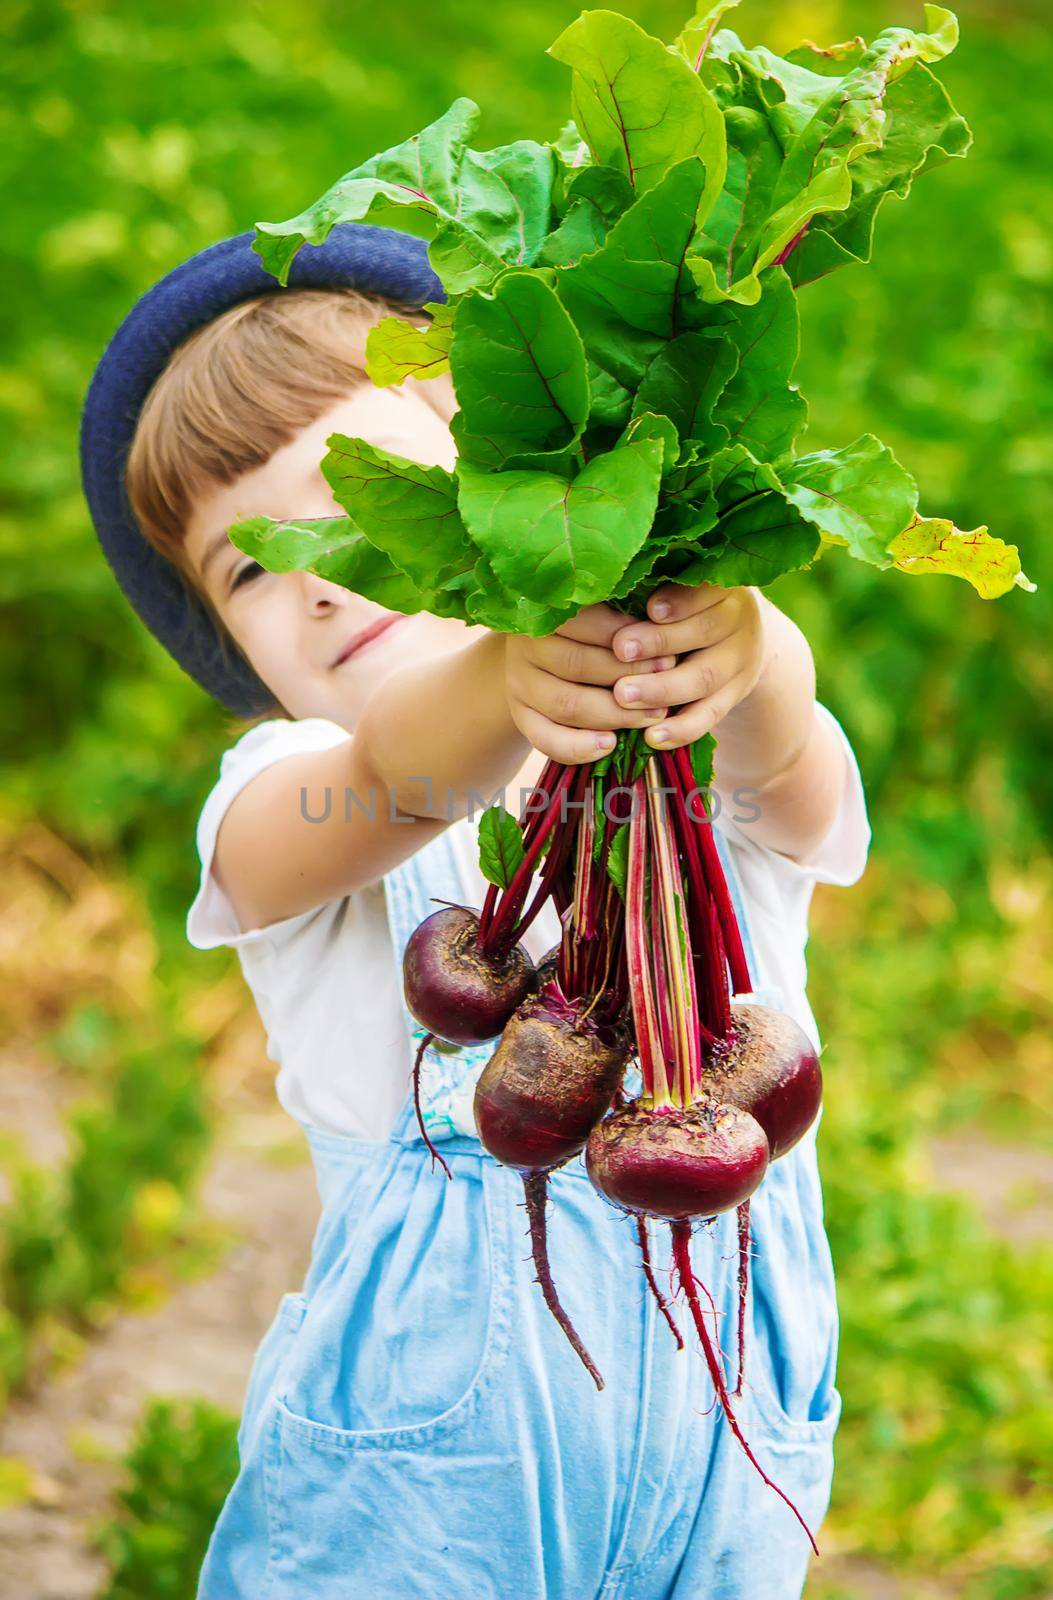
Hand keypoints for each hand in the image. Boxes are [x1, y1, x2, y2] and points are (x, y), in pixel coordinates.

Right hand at [505, 603, 676, 764]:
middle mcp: (526, 645)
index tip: (666, 653)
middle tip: (667, 685)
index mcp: (547, 610)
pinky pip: (546, 738)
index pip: (586, 623)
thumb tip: (662, 623)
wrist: (544, 655)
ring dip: (614, 714)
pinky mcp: (520, 715)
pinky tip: (610, 745)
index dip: (629, 639)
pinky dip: (578, 747)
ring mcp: (519, 682)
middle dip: (629, 677)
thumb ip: (626, 616)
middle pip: (577, 665)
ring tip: (652, 716)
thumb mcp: (606, 611)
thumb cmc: (592, 628)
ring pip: (566, 704)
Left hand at [609, 584, 768, 749]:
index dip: (679, 601)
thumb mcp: (676, 588)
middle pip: (704, 631)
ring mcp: (741, 659)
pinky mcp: (736, 694)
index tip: (649, 609)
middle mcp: (739, 618)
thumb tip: (601, 594)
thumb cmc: (684, 605)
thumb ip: (649, 590)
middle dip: (660, 642)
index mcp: (722, 584)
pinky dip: (682, 729)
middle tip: (621, 650)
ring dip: (662, 689)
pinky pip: (710, 715)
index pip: (704, 589)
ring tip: (623, 696)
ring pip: (704, 677)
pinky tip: (652, 737)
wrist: (734, 635)